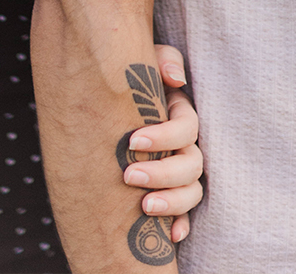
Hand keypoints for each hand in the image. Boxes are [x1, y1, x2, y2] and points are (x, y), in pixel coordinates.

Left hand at [122, 44, 204, 241]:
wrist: (102, 106)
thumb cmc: (125, 84)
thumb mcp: (142, 63)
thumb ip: (162, 60)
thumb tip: (175, 79)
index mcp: (179, 116)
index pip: (187, 129)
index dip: (166, 136)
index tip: (132, 140)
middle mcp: (183, 146)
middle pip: (192, 164)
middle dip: (163, 173)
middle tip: (129, 175)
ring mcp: (178, 173)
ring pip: (192, 191)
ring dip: (173, 201)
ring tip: (144, 206)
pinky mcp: (168, 195)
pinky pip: (184, 215)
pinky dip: (180, 225)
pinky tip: (171, 236)